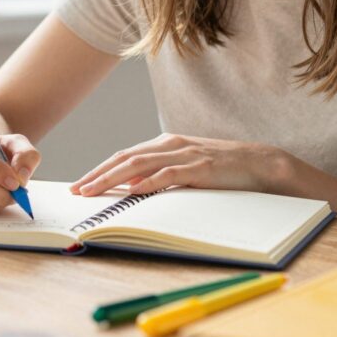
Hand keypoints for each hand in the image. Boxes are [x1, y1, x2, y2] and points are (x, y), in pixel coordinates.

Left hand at [69, 133, 290, 196]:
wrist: (260, 163)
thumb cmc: (223, 169)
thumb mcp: (188, 168)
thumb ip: (162, 174)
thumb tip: (132, 188)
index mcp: (166, 144)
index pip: (125, 156)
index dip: (100, 170)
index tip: (80, 185)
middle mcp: (171, 145)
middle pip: (125, 158)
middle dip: (97, 175)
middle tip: (76, 190)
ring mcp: (185, 154)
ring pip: (139, 165)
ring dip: (111, 178)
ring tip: (92, 192)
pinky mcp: (199, 167)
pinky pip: (168, 175)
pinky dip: (147, 182)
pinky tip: (131, 191)